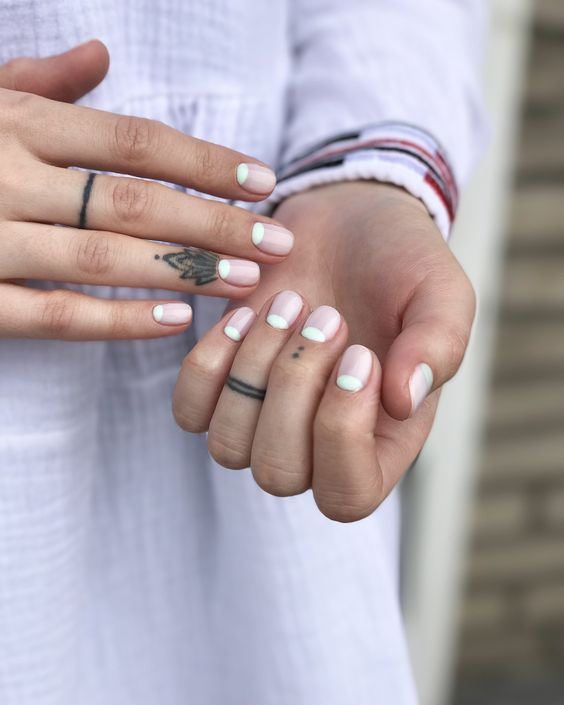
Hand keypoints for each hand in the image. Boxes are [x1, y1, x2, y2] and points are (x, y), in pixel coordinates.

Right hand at [0, 41, 293, 339]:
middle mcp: (6, 175)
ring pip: (105, 258)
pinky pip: (56, 315)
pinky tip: (175, 322)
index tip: (264, 183)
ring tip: (243, 282)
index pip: (136, 141)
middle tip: (276, 244)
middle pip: (136, 201)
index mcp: (17, 123)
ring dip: (183, 271)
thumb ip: (39, 82)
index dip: (207, 162)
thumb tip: (101, 55)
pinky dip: (118, 321)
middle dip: (215, 224)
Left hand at [172, 182, 474, 521]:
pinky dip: (209, 364)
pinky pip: (190, 412)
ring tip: (288, 305)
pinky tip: (245, 316)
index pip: (348, 496)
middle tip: (327, 316)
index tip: (359, 354)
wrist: (347, 220)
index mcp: (382, 443)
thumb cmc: (401, 262)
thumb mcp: (440, 293)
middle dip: (294, 387)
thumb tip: (403, 401)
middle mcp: (317, 445)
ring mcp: (263, 421)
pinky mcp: (223, 388)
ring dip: (253, 370)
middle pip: (279, 474)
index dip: (342, 433)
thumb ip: (438, 346)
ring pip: (229, 447)